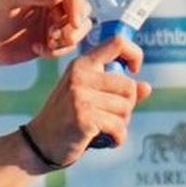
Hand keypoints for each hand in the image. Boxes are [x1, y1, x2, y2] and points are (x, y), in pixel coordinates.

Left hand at [0, 0, 91, 64]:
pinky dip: (58, 51)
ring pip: (81, 30)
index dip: (77, 8)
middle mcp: (57, 2)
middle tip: (54, 37)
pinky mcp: (56, 39)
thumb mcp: (9, 1)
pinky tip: (38, 50)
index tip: (73, 24)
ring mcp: (58, 21)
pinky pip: (69, 46)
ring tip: (46, 44)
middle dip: (73, 27)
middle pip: (84, 11)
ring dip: (67, 40)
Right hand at [23, 34, 151, 166]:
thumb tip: (146, 87)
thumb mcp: (89, 98)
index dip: (134, 54)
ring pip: (125, 108)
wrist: (39, 143)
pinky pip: (119, 127)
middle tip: (110, 117)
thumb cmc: (67, 120)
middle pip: (128, 86)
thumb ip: (116, 91)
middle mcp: (80, 76)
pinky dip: (118, 138)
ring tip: (103, 129)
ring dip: (121, 125)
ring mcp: (80, 96)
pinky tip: (106, 141)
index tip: (134, 71)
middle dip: (127, 106)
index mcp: (82, 65)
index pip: (117, 43)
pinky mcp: (84, 117)